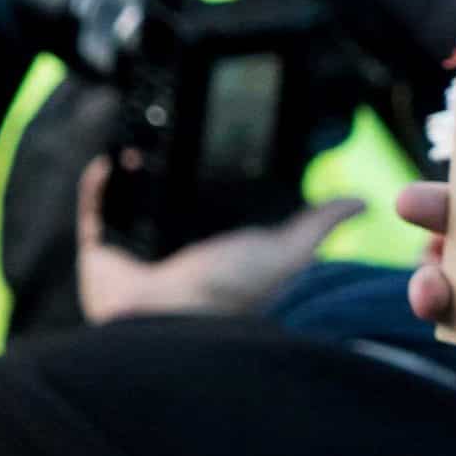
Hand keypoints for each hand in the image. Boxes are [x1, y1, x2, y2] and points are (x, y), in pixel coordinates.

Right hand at [75, 157, 360, 324]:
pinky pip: (95, 212)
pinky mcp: (102, 255)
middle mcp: (176, 252)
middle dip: (172, 175)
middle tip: (176, 135)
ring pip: (132, 205)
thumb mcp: (286, 252)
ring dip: (135, 173)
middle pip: (171, 207)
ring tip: (143, 142)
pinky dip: (98, 185)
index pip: (218, 210)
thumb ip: (318, 226)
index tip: (222, 144)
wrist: (169, 320)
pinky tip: (112, 160)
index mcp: (218, 249)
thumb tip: (360, 201)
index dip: (220, 183)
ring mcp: (137, 254)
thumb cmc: (232, 294)